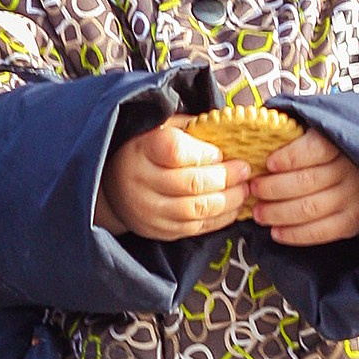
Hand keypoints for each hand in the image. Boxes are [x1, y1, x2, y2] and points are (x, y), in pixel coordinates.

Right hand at [97, 120, 252, 241]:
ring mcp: (149, 210)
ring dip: (228, 200)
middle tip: (244, 170)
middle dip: (226, 177)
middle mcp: (142, 182)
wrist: (113, 189)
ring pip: (197, 209)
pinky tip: (233, 207)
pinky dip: (221, 219)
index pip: (175, 151)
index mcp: (142, 150)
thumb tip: (229, 129)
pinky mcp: (159, 230)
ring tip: (244, 189)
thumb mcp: (160, 129)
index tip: (218, 152)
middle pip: (192, 183)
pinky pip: (196, 228)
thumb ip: (190, 127)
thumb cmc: (145, 152)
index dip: (203, 153)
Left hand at [249, 127, 358, 245]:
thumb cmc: (327, 159)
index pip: (316, 148)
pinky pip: (319, 232)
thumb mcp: (316, 140)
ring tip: (258, 213)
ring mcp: (353, 198)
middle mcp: (350, 171)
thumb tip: (253, 132)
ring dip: (278, 213)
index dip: (290, 157)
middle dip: (273, 187)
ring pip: (309, 208)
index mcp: (340, 145)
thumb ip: (291, 138)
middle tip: (253, 190)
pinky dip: (294, 234)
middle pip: (306, 181)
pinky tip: (276, 232)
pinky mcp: (352, 222)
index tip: (268, 163)